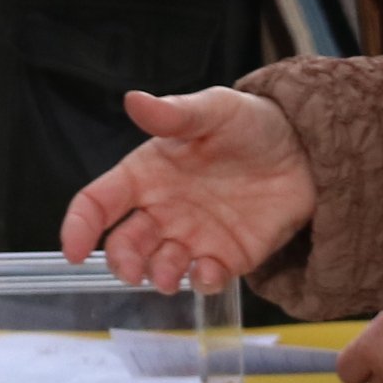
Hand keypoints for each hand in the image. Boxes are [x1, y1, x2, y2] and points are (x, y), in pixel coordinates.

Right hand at [59, 87, 315, 293]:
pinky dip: (202, 283)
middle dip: (121, 262)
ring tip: (172, 276)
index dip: (79, 226)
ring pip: (159, 268)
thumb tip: (133, 100)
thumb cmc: (252, 124)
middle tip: (133, 270)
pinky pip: (205, 280)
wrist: (308, 149)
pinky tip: (211, 271)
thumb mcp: (215, 110)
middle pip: (123, 245)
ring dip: (159, 277)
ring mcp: (194, 236)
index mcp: (146, 174)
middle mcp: (163, 210)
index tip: (74, 251)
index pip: (97, 203)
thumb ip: (175, 113)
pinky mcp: (228, 256)